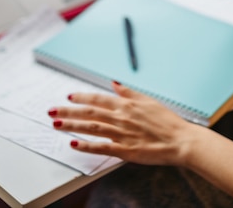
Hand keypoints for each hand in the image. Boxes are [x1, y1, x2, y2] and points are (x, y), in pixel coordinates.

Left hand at [48, 82, 197, 165]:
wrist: (181, 140)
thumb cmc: (167, 121)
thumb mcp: (148, 101)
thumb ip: (129, 92)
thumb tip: (114, 83)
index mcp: (127, 105)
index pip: (99, 99)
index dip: (82, 97)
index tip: (69, 96)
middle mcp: (122, 117)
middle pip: (89, 112)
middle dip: (68, 110)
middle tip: (51, 110)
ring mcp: (122, 134)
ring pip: (91, 128)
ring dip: (72, 125)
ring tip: (56, 124)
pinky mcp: (125, 150)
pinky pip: (102, 147)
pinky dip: (86, 145)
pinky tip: (73, 143)